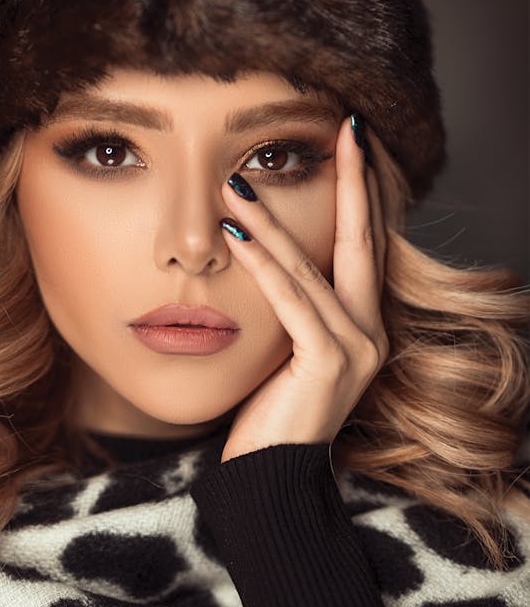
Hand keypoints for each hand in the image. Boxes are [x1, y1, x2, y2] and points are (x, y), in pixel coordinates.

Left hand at [218, 114, 387, 462]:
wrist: (268, 477)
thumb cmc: (267, 410)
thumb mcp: (282, 346)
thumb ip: (288, 303)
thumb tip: (259, 249)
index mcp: (361, 324)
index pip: (363, 244)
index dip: (360, 193)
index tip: (350, 143)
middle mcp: (370, 331)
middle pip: (359, 241)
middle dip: (351, 182)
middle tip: (343, 128)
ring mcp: (355, 349)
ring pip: (311, 268)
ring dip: (273, 221)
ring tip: (239, 182)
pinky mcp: (327, 364)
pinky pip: (290, 300)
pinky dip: (262, 263)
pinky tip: (235, 231)